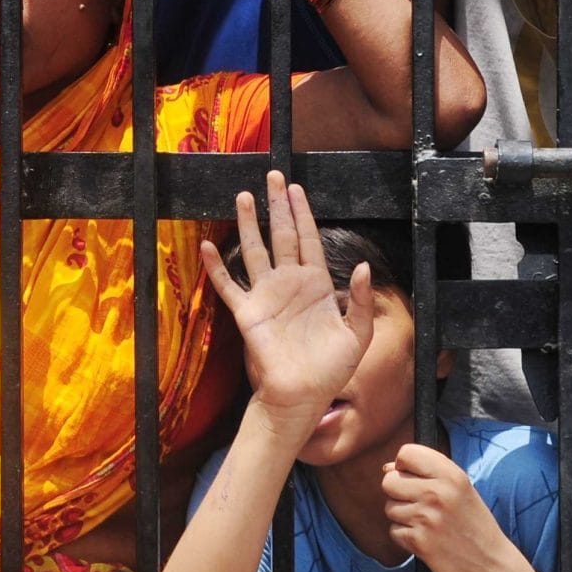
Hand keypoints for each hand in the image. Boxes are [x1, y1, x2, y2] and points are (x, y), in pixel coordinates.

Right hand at [199, 172, 371, 426]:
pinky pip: (228, 285)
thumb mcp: (357, 334)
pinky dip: (216, 267)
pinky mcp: (248, 313)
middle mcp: (289, 283)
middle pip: (281, 235)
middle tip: (272, 176)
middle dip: (276, 206)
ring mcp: (266, 295)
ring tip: (242, 197)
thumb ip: (361, 300)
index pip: (308, 240)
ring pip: (255, 250)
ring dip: (248, 224)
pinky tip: (207, 246)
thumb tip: (363, 266)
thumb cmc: (331, 368)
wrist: (302, 395)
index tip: (296, 189)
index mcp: (317, 284)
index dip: (303, 214)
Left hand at [383, 442, 518, 571]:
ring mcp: (427, 517)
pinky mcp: (419, 541)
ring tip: (427, 524)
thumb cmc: (473, 524)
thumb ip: (428, 472)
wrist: (491, 564)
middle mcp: (438, 493)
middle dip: (397, 493)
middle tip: (418, 504)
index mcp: (451, 475)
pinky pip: (394, 531)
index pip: (407, 453)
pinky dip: (405, 536)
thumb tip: (386, 468)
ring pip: (390, 507)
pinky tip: (425, 539)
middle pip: (389, 481)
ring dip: (402, 517)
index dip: (403, 465)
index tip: (413, 477)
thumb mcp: (462, 488)